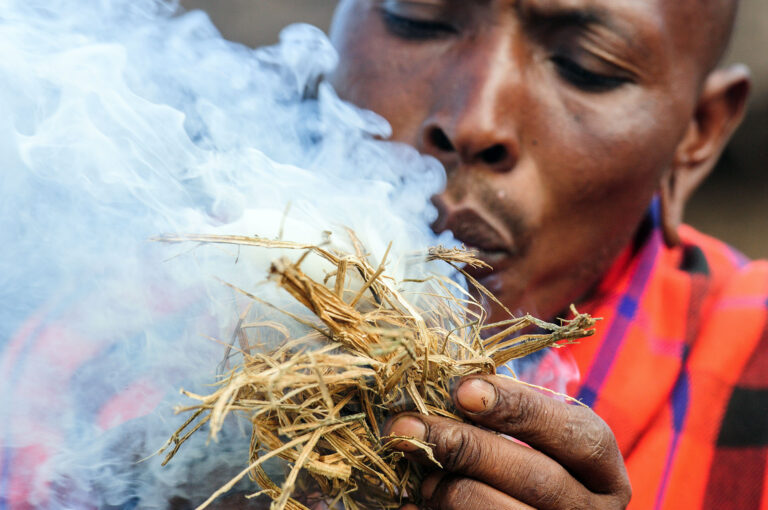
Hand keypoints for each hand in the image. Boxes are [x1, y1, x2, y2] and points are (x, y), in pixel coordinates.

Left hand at [385, 375, 630, 508]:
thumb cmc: (523, 466)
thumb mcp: (535, 436)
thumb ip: (508, 406)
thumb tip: (460, 368)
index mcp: (603, 473)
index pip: (576, 436)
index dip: (520, 409)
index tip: (462, 390)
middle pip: (534, 478)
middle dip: (464, 446)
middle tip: (405, 425)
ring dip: (446, 487)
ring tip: (418, 468)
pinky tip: (409, 503)